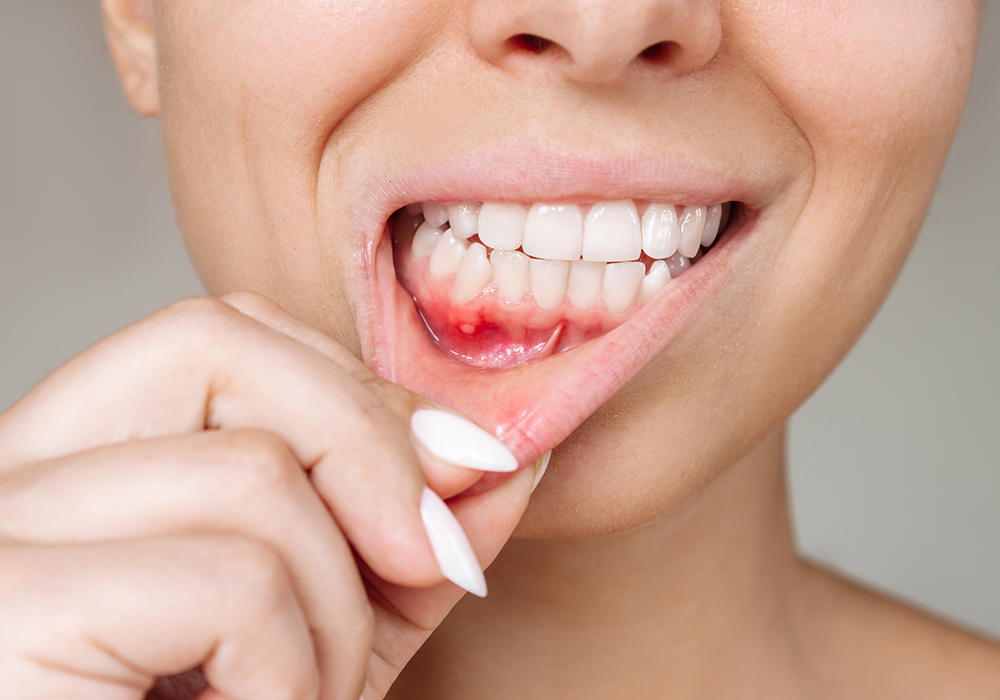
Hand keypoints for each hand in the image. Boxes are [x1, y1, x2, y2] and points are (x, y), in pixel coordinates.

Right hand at [0, 292, 541, 699]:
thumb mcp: (333, 631)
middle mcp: (9, 473)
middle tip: (433, 560)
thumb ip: (408, 540)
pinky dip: (289, 669)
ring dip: (333, 608)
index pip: (220, 336)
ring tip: (302, 697)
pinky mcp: (10, 607)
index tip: (466, 471)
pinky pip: (231, 579)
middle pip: (213, 341)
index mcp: (74, 464)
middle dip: (367, 445)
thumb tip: (503, 459)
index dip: (359, 391)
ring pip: (248, 472)